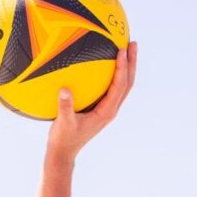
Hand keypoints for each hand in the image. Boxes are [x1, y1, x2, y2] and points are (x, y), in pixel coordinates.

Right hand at [46, 40, 137, 161]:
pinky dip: (115, 74)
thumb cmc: (63, 138)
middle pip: (127, 83)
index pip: (119, 86)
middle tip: (132, 43)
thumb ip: (65, 106)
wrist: (64, 152)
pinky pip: (112, 88)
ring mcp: (107, 109)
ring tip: (127, 49)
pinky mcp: (101, 109)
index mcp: (106, 112)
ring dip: (127, 67)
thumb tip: (64, 89)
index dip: (122, 67)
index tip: (122, 50)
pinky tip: (108, 64)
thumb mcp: (63, 122)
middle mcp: (110, 109)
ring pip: (122, 85)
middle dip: (131, 63)